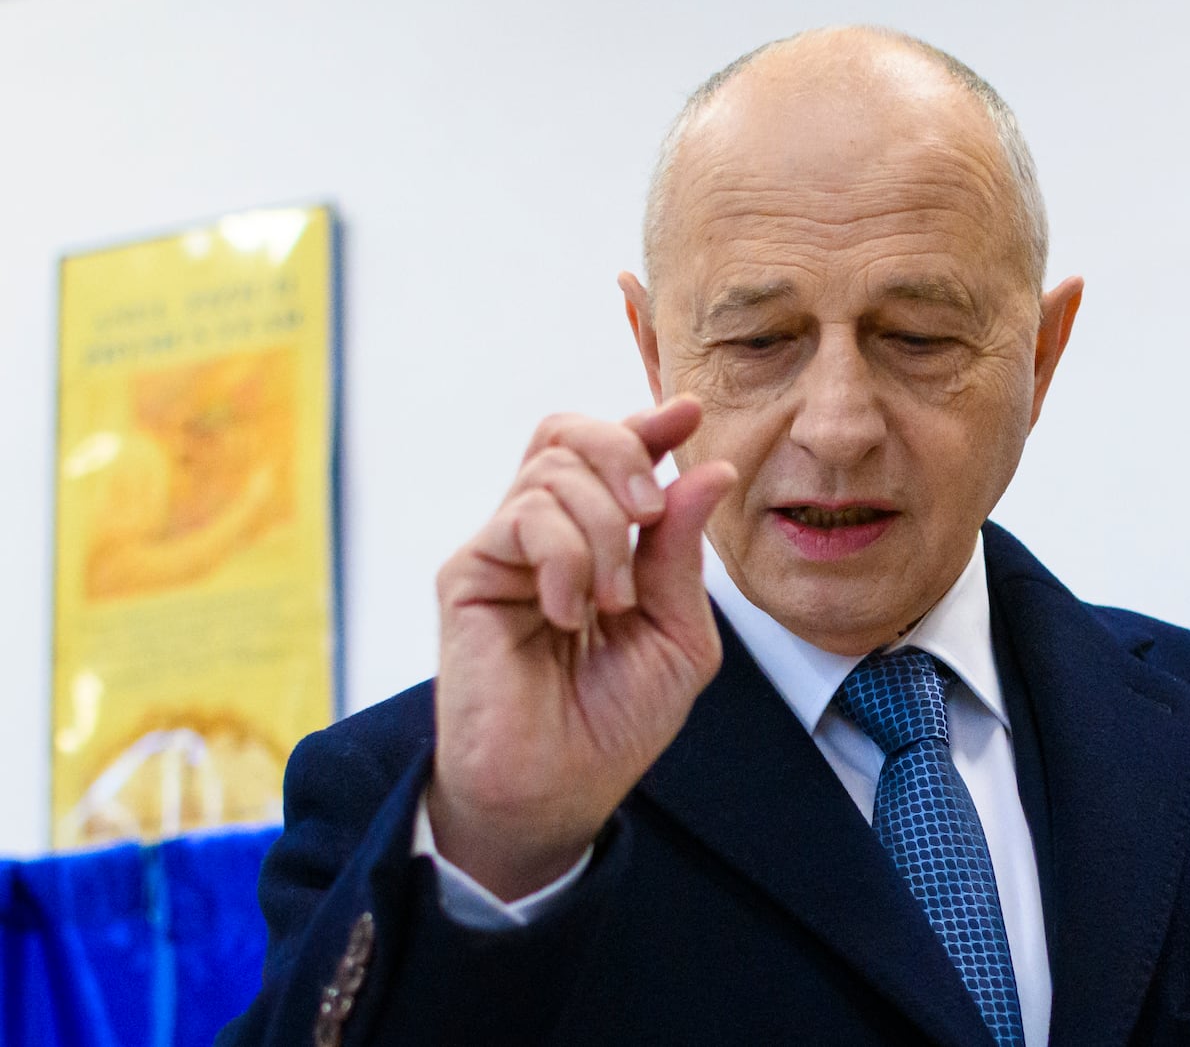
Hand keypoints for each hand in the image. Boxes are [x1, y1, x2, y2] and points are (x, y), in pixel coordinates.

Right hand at [428, 397, 736, 899]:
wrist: (556, 791)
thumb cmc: (614, 723)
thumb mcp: (677, 636)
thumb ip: (681, 556)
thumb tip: (706, 470)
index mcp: (598, 545)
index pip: (611, 458)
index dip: (647, 426)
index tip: (687, 412)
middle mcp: (546, 537)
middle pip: (569, 434)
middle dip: (625, 451)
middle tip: (651, 512)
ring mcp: (504, 552)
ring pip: (554, 471)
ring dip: (605, 529)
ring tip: (612, 603)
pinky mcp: (468, 574)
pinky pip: (525, 517)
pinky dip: (566, 557)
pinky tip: (569, 613)